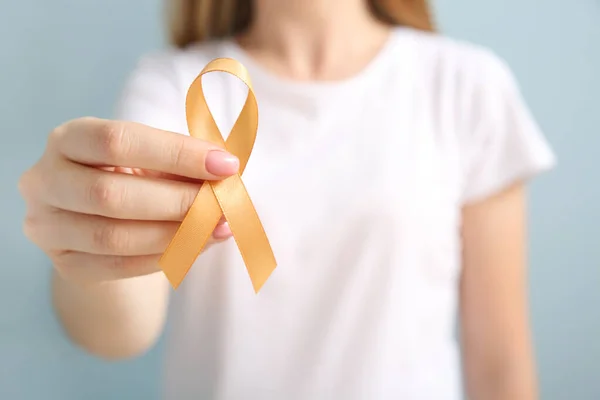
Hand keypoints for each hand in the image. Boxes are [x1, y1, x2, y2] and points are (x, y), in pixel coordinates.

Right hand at [19, 117, 237, 283]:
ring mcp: (47, 225)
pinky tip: (198, 246)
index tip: (225, 165)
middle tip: (223, 204)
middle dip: (177, 200)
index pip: (116, 140)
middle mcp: (44, 180)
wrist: (101, 219)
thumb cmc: (133, 176)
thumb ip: (181, 163)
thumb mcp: (150, 159)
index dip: (176, 153)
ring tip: (219, 227)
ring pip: (113, 236)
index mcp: (68, 139)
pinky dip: (165, 257)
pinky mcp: (64, 263)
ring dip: (175, 234)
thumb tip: (226, 175)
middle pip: (110, 194)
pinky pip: (118, 266)